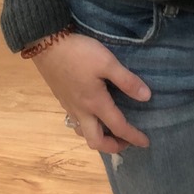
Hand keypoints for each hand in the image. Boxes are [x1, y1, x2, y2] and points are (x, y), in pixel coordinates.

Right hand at [31, 32, 150, 153]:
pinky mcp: (63, 99)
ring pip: (83, 133)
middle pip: (95, 141)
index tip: (146, 143)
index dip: (133, 137)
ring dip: (98, 138)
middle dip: (112, 146)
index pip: (118, 127)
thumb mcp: (108, 63)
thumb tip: (146, 97)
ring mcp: (69, 107)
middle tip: (127, 143)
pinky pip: (77, 123)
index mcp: (95, 103)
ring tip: (112, 132)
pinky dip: (88, 127)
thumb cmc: (80, 54)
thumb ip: (127, 81)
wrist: (47, 46)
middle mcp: (81, 111)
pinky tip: (94, 116)